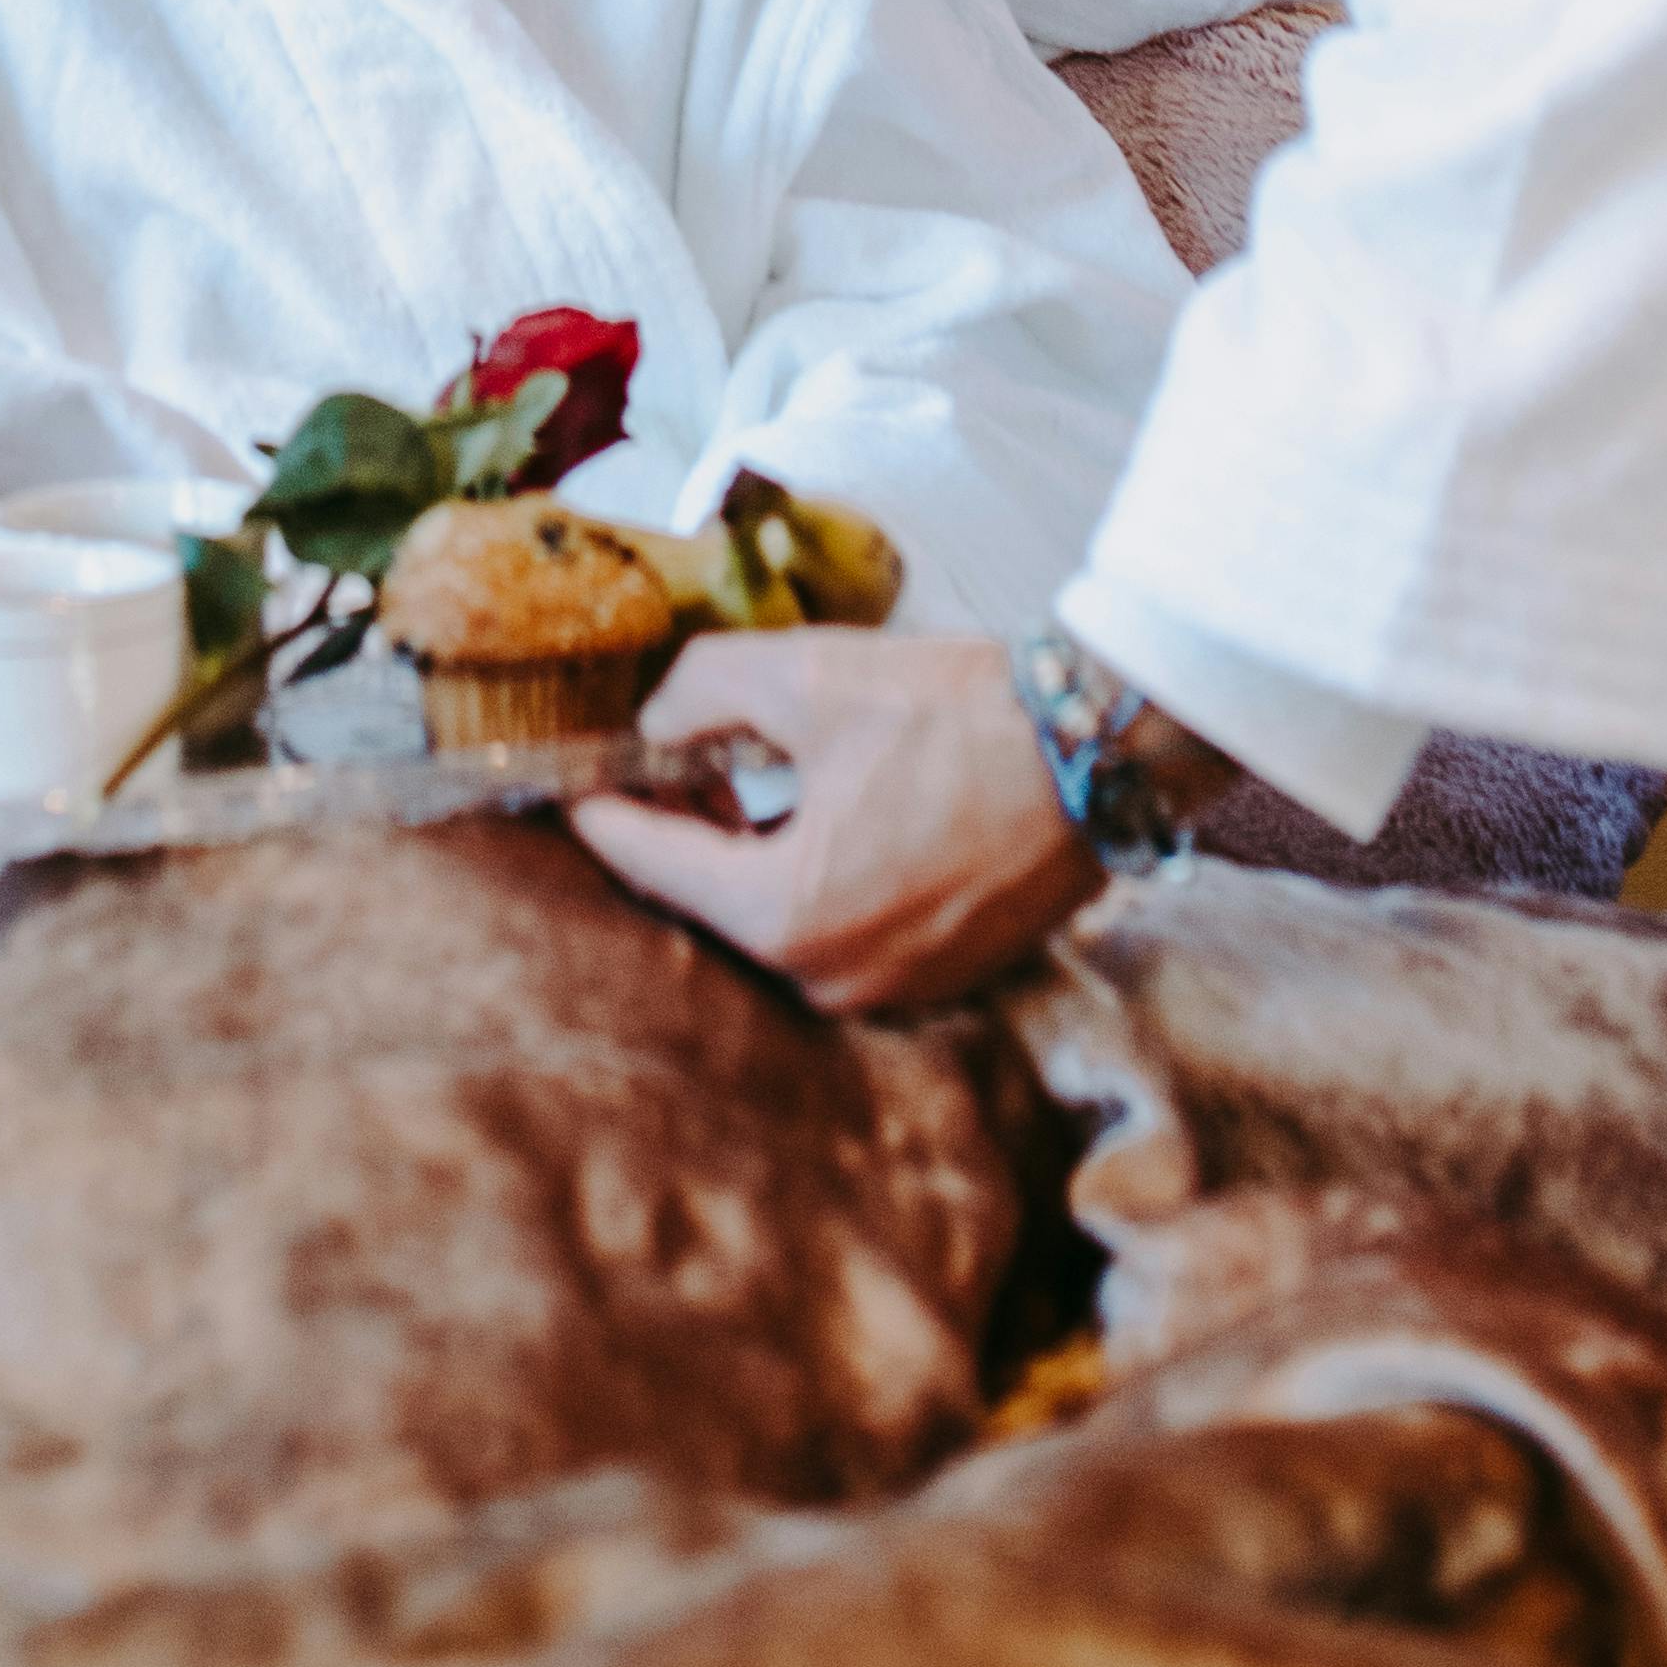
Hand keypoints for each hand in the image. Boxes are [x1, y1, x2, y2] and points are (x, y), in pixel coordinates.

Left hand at [575, 624, 1163, 1014]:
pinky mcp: (937, 976)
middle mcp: (830, 979)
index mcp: (786, 917)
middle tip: (657, 765)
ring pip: (777, 919)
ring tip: (730, 778)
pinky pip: (838, 931)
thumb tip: (658, 723)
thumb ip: (703, 692)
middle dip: (680, 831)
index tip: (569, 788)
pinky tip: (810, 812)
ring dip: (746, 854)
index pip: (656, 866)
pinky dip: (810, 878)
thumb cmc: (957, 715)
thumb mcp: (807, 676)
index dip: (605, 815)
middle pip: (714, 902)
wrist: (1097, 750)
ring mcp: (889, 989)